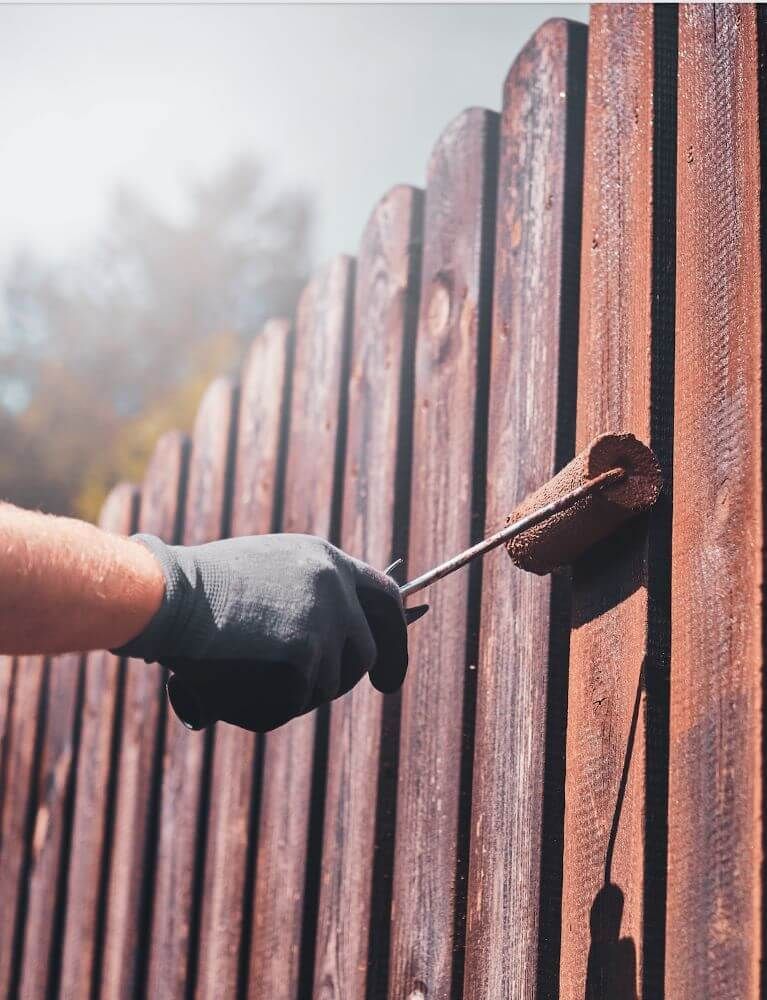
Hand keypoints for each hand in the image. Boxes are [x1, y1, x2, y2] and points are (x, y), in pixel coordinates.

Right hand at [115, 533, 407, 731]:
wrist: (168, 594)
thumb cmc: (197, 588)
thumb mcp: (265, 573)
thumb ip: (302, 596)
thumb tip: (327, 643)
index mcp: (326, 560)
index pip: (385, 597)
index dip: (394, 636)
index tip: (388, 671)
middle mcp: (335, 585)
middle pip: (366, 651)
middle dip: (354, 679)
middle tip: (334, 698)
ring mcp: (324, 619)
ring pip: (329, 683)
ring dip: (298, 693)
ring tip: (252, 679)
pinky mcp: (305, 652)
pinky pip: (297, 699)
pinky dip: (271, 704)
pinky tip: (239, 688)